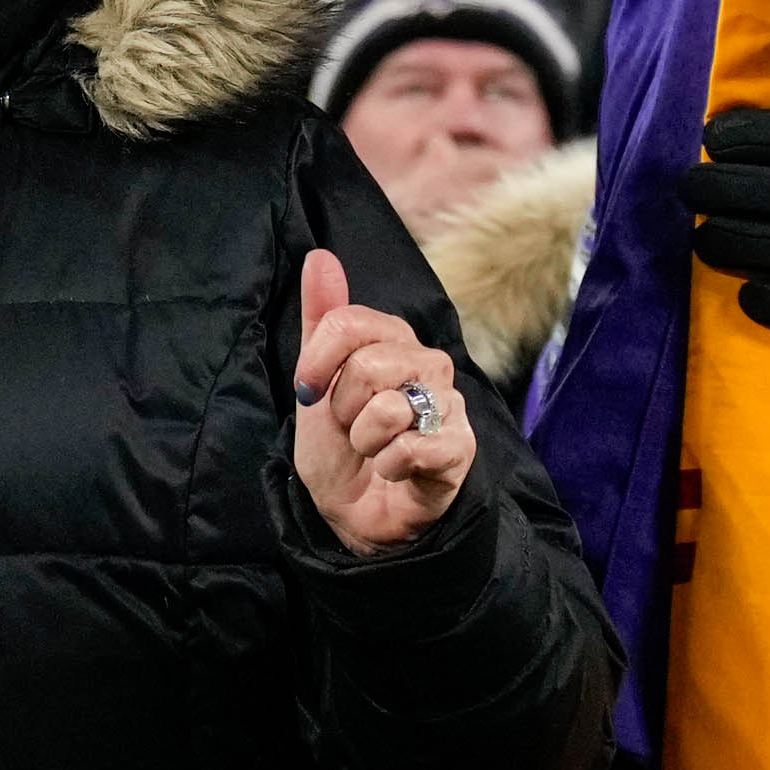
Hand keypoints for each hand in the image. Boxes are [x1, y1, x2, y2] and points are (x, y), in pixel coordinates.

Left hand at [290, 249, 476, 552]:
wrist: (353, 513)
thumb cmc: (339, 446)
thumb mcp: (316, 382)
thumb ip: (321, 319)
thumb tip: (320, 256)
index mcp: (394, 341)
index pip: (350, 323)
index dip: (317, 361)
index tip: (309, 391)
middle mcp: (430, 364)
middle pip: (368, 366)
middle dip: (344, 410)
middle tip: (353, 429)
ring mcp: (450, 405)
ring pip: (390, 408)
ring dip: (365, 442)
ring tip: (374, 451)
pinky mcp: (460, 448)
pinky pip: (413, 447)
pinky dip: (390, 466)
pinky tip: (395, 472)